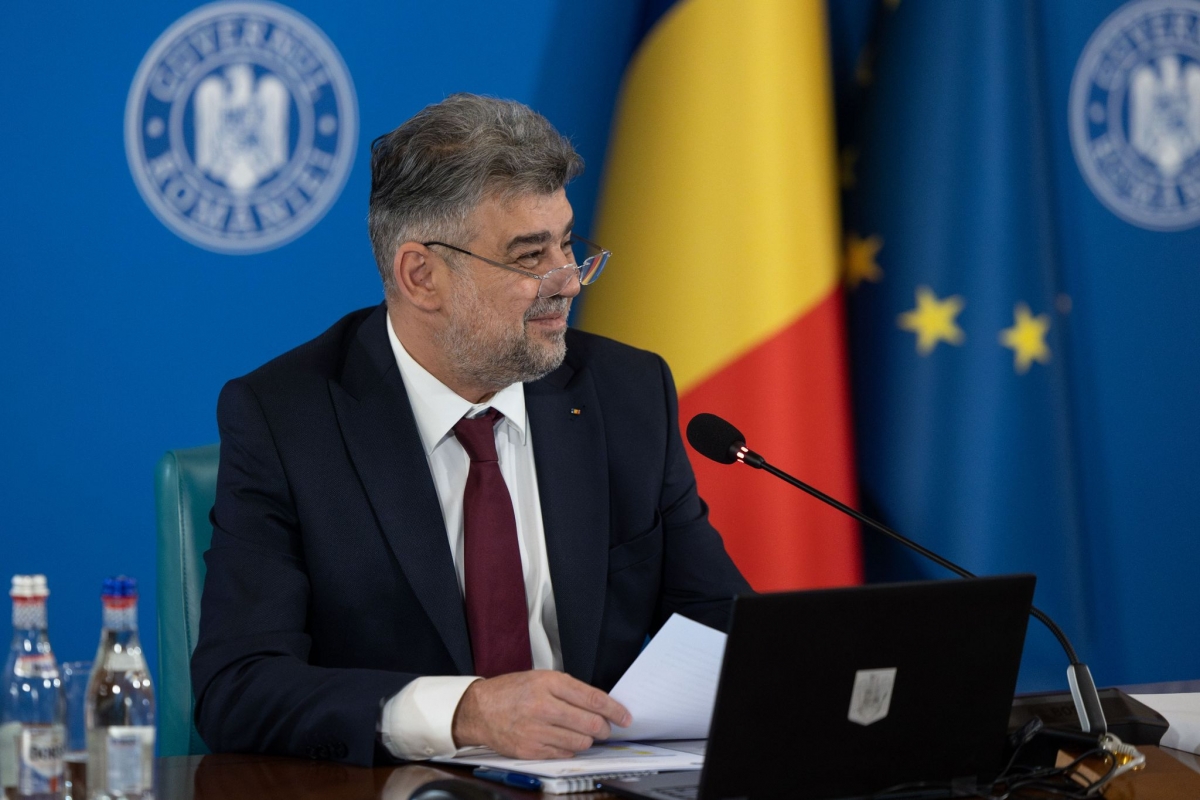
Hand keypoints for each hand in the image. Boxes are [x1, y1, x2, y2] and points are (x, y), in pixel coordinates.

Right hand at [451, 670, 631, 758]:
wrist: (480, 709)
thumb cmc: (512, 692)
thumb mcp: (542, 678)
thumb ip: (570, 689)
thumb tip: (600, 704)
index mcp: (549, 683)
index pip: (593, 698)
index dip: (614, 710)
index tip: (625, 717)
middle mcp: (543, 706)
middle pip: (590, 724)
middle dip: (604, 728)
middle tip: (606, 728)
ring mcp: (536, 731)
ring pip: (580, 742)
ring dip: (587, 740)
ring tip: (582, 733)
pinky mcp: (530, 750)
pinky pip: (564, 754)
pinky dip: (570, 749)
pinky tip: (563, 740)